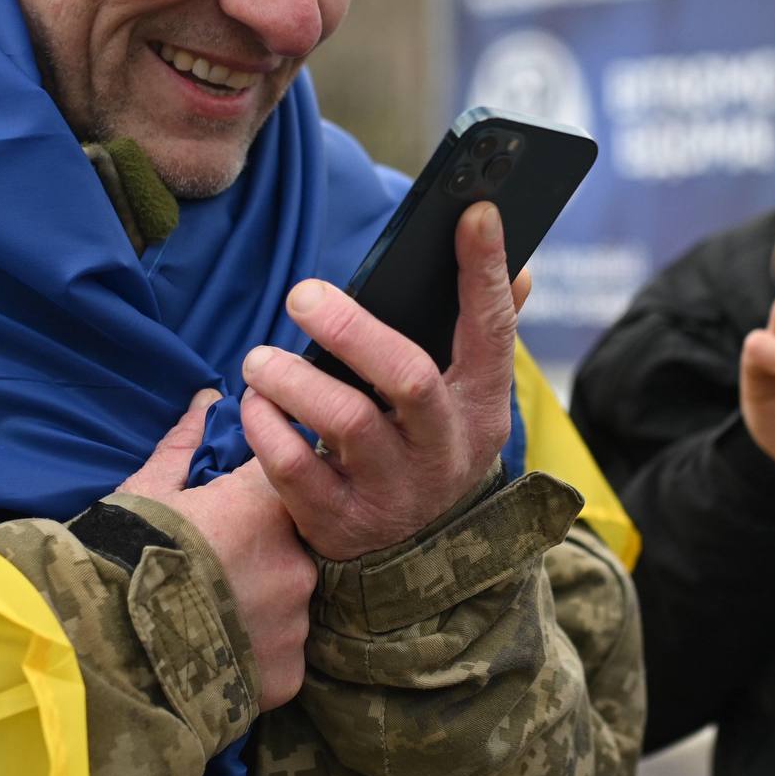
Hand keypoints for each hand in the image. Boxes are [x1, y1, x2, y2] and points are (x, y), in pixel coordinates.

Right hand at [118, 390, 316, 710]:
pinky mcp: (288, 675)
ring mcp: (295, 623)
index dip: (259, 492)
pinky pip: (281, 656)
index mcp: (263, 506)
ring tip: (207, 620)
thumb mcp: (144, 493)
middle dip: (259, 552)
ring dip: (260, 606)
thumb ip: (185, 447)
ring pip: (288, 604)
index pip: (288, 476)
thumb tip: (208, 401)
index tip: (234, 505)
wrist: (95, 654)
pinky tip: (215, 657)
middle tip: (210, 570)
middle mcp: (294, 561)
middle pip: (291, 546)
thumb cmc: (116, 559)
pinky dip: (255, 655)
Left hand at [236, 204, 530, 562]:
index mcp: (481, 406)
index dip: (484, 270)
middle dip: (352, 329)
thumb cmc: (429, 447)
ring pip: (343, 421)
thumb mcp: (469, 402)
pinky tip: (255, 404)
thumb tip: (520, 268)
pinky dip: (264, 428)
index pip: (492, 330)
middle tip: (302, 295)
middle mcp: (444, 449)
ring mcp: (395, 491)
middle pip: (408, 377)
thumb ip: (486, 332)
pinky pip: (293, 469)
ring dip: (291, 379)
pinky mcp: (341, 523)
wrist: (416, 564)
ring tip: (260, 359)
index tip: (474, 211)